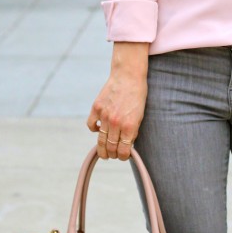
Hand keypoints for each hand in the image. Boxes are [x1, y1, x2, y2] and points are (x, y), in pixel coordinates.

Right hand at [87, 42, 148, 159]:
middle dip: (113, 155)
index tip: (123, 156)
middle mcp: (116, 123)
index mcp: (130, 126)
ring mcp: (104, 116)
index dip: (123, 156)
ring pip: (100, 140)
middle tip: (113, 155)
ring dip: (102, 148)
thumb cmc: (138, 95)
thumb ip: (133, 131)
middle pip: (111, 148)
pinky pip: (91, 125)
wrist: (128, 75)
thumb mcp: (140, 115)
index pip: (124, 151)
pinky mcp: (96, 108)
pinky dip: (94, 129)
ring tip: (104, 151)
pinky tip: (98, 129)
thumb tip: (126, 145)